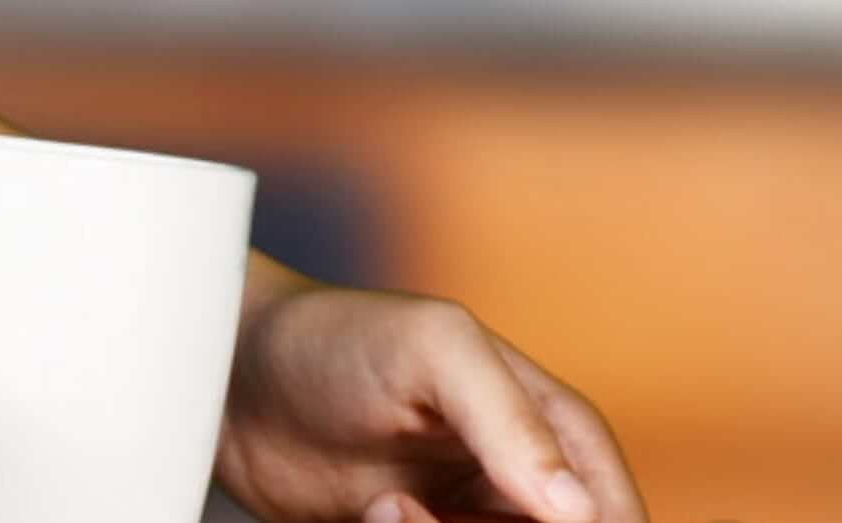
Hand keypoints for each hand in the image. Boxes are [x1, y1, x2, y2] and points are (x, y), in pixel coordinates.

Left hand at [216, 282, 642, 522]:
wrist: (226, 374)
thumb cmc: (336, 337)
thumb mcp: (433, 351)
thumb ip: (510, 418)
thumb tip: (574, 507)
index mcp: (558, 430)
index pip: (614, 514)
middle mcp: (522, 485)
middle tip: (415, 510)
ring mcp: (463, 522)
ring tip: (388, 506)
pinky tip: (371, 513)